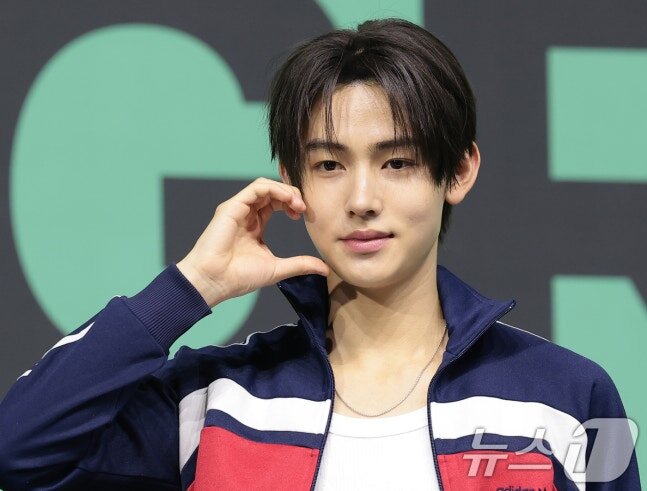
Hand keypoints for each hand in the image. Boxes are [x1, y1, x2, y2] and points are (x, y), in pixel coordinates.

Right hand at [176, 177, 329, 306]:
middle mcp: (246, 214)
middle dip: (292, 195)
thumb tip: (324, 268)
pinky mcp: (232, 207)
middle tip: (304, 208)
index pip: (276, 204)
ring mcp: (238, 209)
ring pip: (265, 186)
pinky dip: (274, 189)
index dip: (292, 204)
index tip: (304, 215)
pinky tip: (287, 200)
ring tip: (297, 203)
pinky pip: (256, 188)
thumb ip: (300, 264)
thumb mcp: (277, 269)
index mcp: (255, 226)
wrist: (215, 281)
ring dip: (285, 190)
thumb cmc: (238, 277)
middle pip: (272, 192)